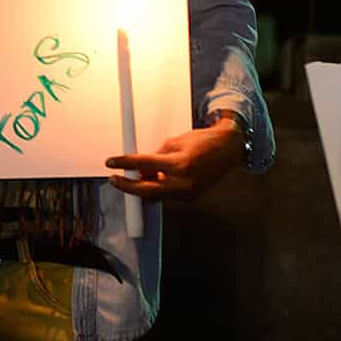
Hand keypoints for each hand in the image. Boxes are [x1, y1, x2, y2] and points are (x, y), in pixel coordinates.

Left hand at [106, 114, 242, 200]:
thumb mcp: (175, 142)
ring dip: (140, 188)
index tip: (111, 163)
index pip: (144, 165)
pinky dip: (155, 189)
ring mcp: (188, 193)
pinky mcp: (190, 198)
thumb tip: (138, 167)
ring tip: (130, 178)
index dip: (124, 164)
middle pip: (147, 191)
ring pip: (155, 196)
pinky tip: (149, 180)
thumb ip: (155, 156)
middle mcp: (185, 182)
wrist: (228, 150)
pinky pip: (166, 196)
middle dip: (127, 187)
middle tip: (114, 179)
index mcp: (180, 163)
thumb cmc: (203, 142)